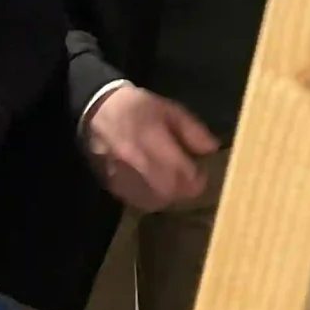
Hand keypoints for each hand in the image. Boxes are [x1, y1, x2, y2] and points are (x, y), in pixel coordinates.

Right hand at [83, 82, 217, 208]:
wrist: (98, 110)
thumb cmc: (139, 108)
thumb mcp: (171, 110)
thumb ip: (193, 130)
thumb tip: (211, 149)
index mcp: (155, 142)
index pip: (184, 175)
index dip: (198, 178)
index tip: (200, 170)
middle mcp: (138, 164)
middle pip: (171, 192)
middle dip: (184, 189)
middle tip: (187, 177)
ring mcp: (123, 178)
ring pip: (155, 201)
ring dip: (168, 195)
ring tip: (171, 181)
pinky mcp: (112, 185)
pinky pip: (138, 201)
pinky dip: (150, 197)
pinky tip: (153, 184)